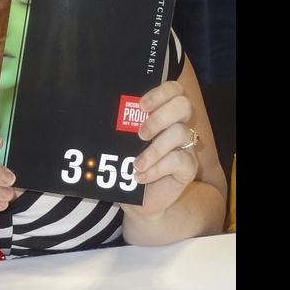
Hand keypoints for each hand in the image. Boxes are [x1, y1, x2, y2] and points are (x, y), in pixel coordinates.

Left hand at [124, 80, 198, 218]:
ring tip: (136, 164)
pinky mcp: (188, 167)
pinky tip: (140, 177)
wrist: (136, 200)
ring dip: (154, 149)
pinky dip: (156, 168)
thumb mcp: (120, 144)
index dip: (160, 92)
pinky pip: (178, 160)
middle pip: (183, 105)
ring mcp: (185, 146)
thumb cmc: (127, 166)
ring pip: (180, 133)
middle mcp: (177, 126)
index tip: (141, 105)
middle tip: (140, 133)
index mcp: (162, 114)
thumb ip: (119, 127)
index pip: (174, 90)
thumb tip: (101, 111)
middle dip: (160, 116)